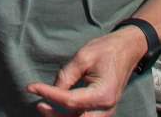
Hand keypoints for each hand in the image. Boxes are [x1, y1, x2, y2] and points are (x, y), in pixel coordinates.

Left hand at [27, 26, 142, 113]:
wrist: (128, 49)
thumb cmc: (107, 49)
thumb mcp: (83, 57)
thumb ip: (66, 76)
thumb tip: (50, 91)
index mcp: (103, 93)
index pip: (70, 101)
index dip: (48, 95)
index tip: (32, 87)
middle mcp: (106, 107)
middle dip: (55, 115)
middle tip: (39, 103)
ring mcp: (107, 111)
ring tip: (45, 107)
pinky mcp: (103, 110)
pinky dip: (70, 116)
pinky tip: (57, 108)